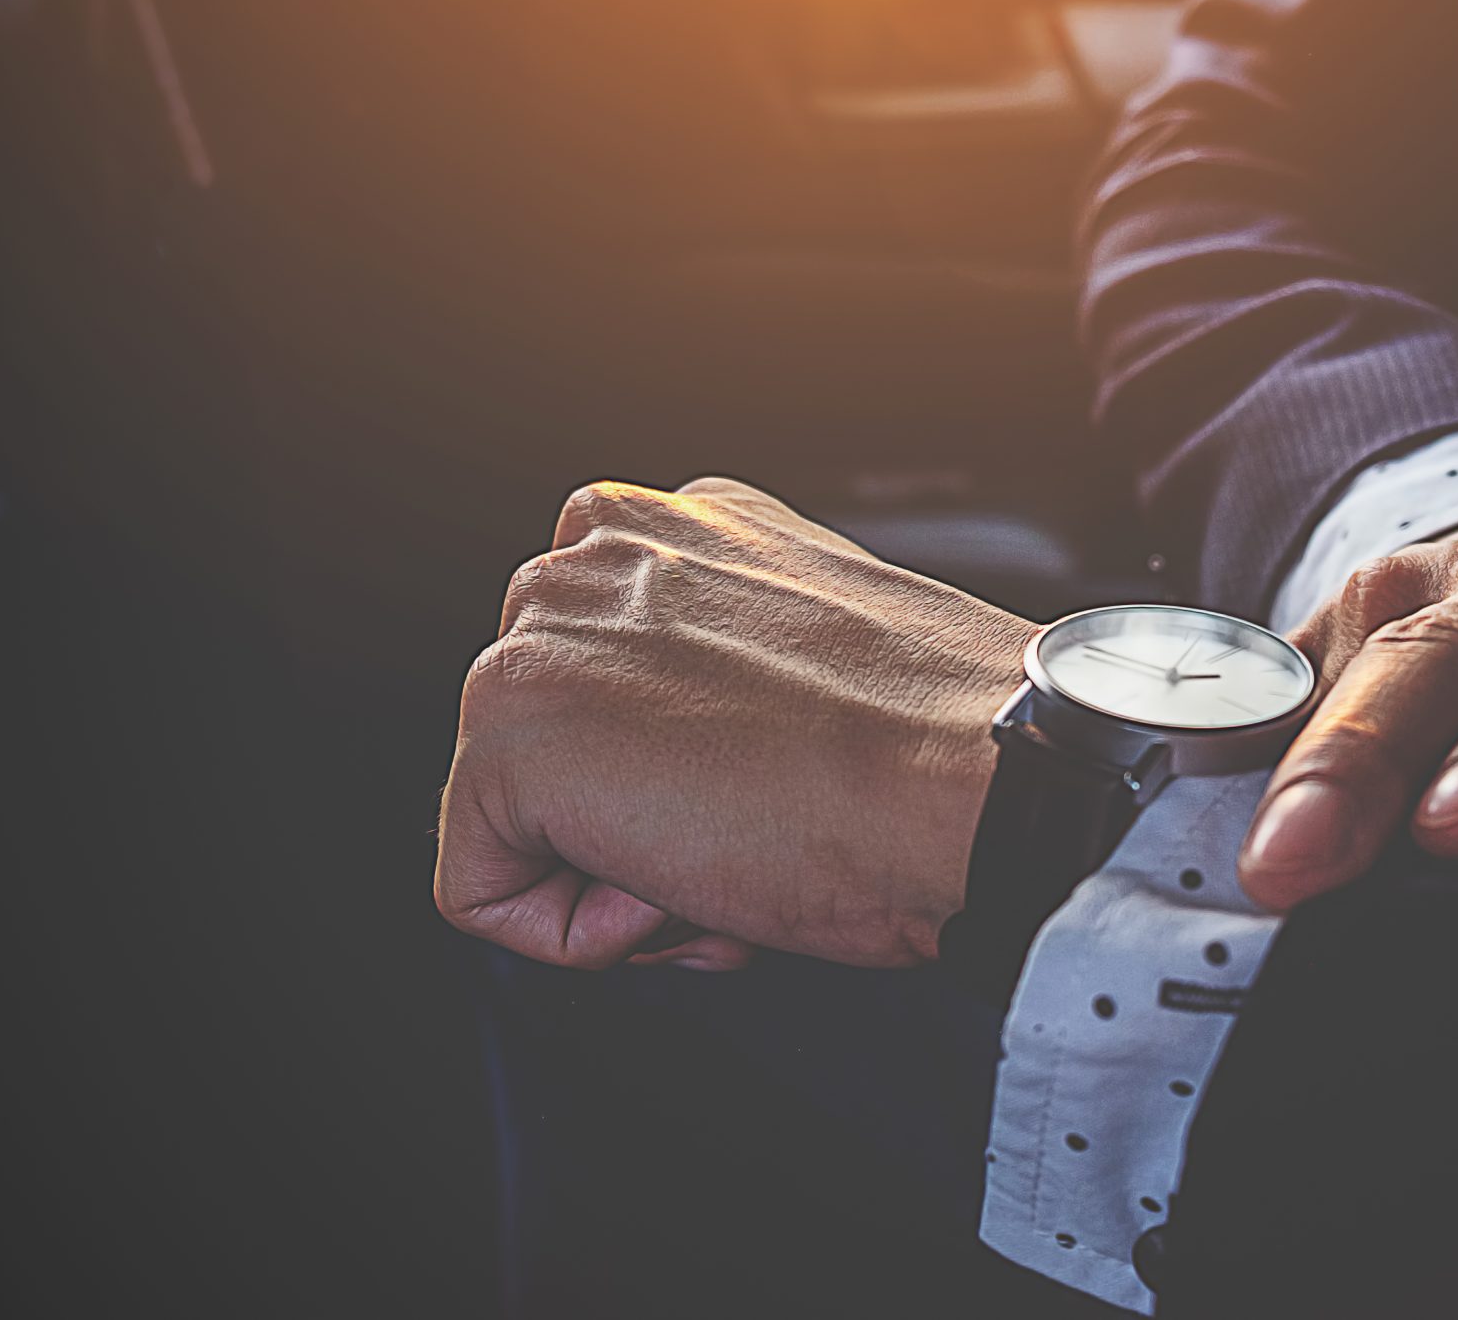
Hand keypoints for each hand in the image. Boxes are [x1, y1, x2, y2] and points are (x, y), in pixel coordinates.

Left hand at [433, 478, 1032, 970]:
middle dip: (638, 819)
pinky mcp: (512, 734)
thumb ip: (720, 657)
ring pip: (514, 817)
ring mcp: (541, 636)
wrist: (975, 777)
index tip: (766, 782)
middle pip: (551, 747)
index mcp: (676, 523)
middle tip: (752, 827)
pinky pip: (482, 891)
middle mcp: (595, 553)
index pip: (601, 679)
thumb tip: (679, 747)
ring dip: (616, 872)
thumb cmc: (938, 743)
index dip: (679, 771)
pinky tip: (685, 884)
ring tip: (729, 850)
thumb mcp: (812, 651)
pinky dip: (574, 935)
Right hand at [1238, 513, 1457, 908]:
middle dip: (1366, 760)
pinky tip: (1186, 790)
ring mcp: (1434, 581)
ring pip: (1352, 653)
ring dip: (1286, 759)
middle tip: (1303, 864)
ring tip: (1237, 857)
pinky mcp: (1341, 610)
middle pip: (1446, 657)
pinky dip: (1229, 730)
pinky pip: (1275, 664)